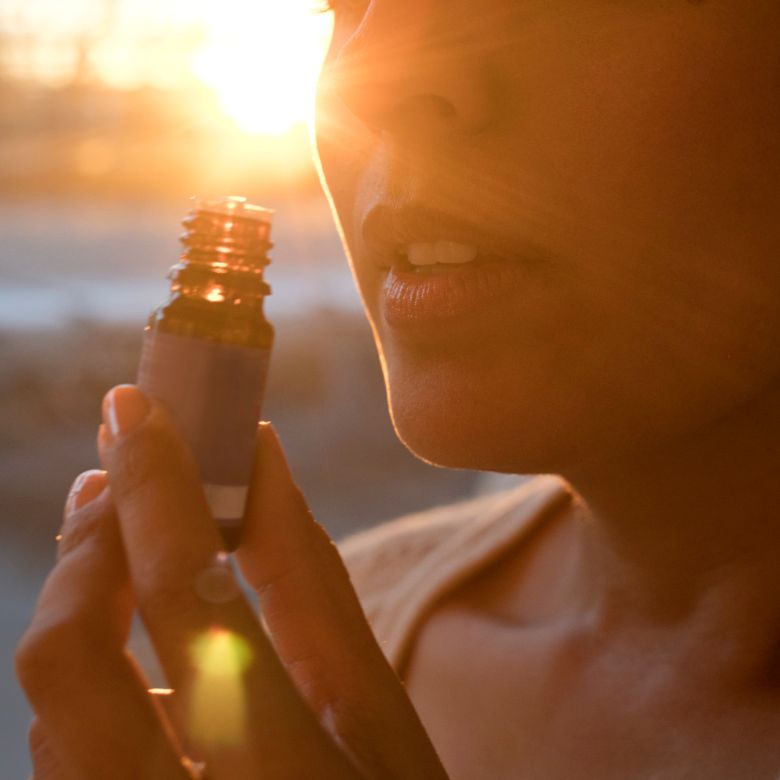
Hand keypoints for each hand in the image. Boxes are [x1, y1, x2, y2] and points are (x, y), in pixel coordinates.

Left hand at [16, 385, 447, 779]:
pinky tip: (139, 663)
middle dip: (89, 545)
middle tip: (120, 480)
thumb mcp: (378, 712)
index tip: (138, 406)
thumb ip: (312, 580)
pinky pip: (62, 754)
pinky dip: (88, 680)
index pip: (192, 598)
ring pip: (48, 708)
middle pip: (71, 658)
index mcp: (289, 772)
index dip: (160, 487)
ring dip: (82, 605)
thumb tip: (260, 455)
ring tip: (127, 550)